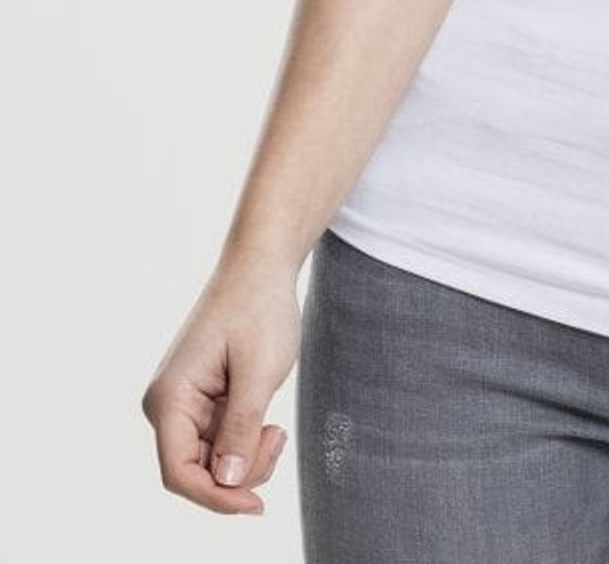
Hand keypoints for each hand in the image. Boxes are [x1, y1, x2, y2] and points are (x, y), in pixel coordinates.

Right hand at [139, 256, 299, 517]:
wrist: (261, 267)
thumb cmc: (259, 309)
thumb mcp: (259, 371)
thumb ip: (241, 427)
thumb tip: (227, 481)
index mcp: (169, 398)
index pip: (179, 473)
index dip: (215, 498)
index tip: (256, 506)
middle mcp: (167, 405)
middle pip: (197, 472)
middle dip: (240, 471)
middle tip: (276, 437)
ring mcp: (183, 405)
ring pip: (212, 462)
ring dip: (247, 458)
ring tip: (276, 427)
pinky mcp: (202, 403)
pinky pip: (220, 443)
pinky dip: (246, 443)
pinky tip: (268, 423)